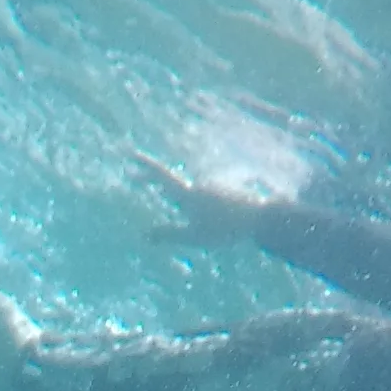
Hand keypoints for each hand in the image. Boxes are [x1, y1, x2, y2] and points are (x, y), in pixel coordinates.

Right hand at [134, 155, 272, 242]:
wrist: (259, 218)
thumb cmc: (225, 230)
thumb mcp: (194, 237)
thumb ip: (169, 234)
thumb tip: (145, 235)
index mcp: (188, 194)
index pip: (161, 175)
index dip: (145, 165)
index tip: (131, 153)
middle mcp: (198, 185)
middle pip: (170, 180)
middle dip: (151, 179)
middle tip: (134, 179)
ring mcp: (211, 185)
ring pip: (189, 190)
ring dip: (178, 195)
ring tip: (183, 208)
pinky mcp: (223, 189)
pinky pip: (203, 195)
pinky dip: (196, 200)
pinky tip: (209, 214)